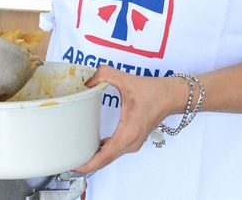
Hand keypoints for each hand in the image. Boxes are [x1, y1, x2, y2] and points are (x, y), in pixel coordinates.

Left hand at [73, 65, 187, 173]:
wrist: (173, 96)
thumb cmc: (154, 91)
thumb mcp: (127, 80)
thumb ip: (105, 75)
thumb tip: (87, 82)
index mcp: (128, 133)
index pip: (104, 157)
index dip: (87, 164)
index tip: (72, 165)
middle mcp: (130, 143)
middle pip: (105, 161)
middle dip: (86, 163)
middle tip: (68, 158)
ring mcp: (133, 143)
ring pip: (110, 157)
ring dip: (95, 158)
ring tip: (76, 152)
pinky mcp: (134, 139)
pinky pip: (115, 151)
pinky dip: (103, 152)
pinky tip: (93, 145)